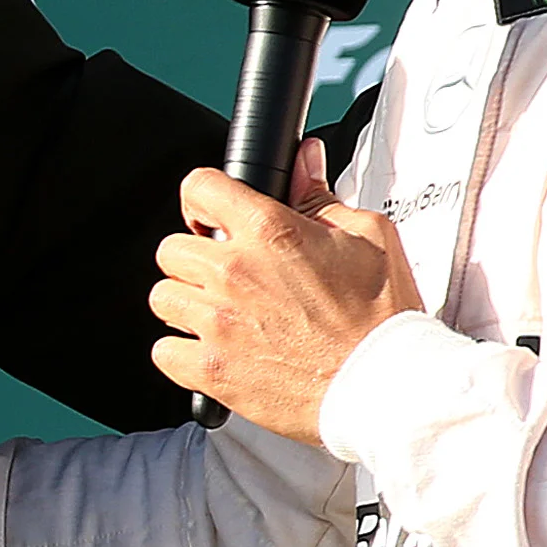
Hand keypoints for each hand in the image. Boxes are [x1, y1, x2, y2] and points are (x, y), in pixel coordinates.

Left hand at [149, 142, 421, 444]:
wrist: (384, 385)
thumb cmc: (381, 318)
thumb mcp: (368, 237)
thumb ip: (320, 197)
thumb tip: (304, 161)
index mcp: (270, 231)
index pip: (200, 187)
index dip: (205, 198)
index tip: (211, 215)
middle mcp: (235, 272)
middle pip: (172, 248)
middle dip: (196, 257)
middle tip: (227, 275)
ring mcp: (218, 323)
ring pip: (163, 297)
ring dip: (187, 303)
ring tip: (222, 315)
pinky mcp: (212, 370)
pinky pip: (163, 351)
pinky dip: (182, 352)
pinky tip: (214, 350)